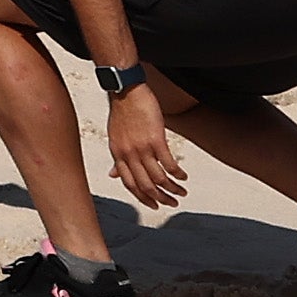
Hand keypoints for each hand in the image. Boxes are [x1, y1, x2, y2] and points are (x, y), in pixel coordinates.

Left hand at [104, 83, 184, 212]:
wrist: (125, 91)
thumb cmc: (121, 113)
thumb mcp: (114, 139)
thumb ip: (117, 159)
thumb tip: (112, 175)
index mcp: (118, 155)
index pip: (130, 184)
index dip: (143, 198)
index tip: (154, 205)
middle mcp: (129, 155)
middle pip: (146, 186)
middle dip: (161, 198)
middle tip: (172, 203)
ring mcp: (142, 148)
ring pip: (159, 178)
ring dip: (173, 189)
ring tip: (182, 192)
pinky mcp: (156, 140)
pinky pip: (169, 164)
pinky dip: (178, 174)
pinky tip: (184, 176)